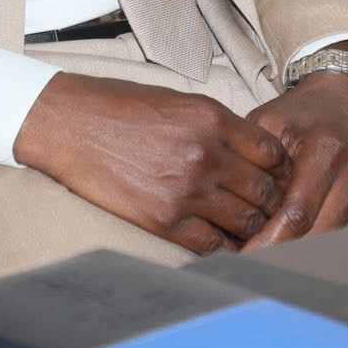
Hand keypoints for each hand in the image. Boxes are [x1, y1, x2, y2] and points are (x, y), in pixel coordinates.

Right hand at [14, 72, 288, 253]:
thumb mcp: (178, 101)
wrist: (68, 124)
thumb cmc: (119, 106)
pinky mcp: (163, 220)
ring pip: (245, 222)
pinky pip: (212, 245)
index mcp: (211, 118)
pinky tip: (218, 239)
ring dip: (249, 227)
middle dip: (271, 201)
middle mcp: (205, 154)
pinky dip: (222, 246)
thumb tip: (251, 152)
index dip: (279, 169)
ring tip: (245, 225)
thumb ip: (218, 126)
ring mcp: (186, 190)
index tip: (275, 176)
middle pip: (265, 191)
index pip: (273, 153)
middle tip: (266, 207)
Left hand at [240, 71, 347, 248]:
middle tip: (249, 266)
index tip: (242, 256)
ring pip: (330, 246)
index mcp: (325, 154)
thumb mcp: (270, 123)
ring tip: (268, 260)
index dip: (268, 242)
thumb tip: (233, 211)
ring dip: (299, 258)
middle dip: (280, 256)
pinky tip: (294, 251)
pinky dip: (318, 251)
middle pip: (314, 238)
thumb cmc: (304, 114)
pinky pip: (343, 243)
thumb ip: (253, 163)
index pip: (295, 216)